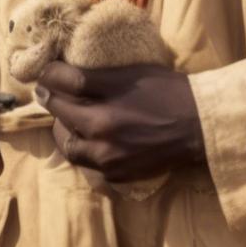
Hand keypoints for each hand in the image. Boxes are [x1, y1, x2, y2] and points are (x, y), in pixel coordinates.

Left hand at [35, 61, 205, 181]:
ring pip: (69, 146)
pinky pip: (88, 166)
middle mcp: (102, 132)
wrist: (200, 126)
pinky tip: (90, 140)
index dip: (49, 76)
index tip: (45, 73)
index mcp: (106, 102)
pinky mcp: (118, 176)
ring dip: (64, 131)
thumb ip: (93, 76)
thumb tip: (62, 70)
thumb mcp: (129, 73)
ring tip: (70, 120)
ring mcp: (109, 158)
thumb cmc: (167, 91)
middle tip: (51, 94)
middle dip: (52, 102)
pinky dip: (85, 152)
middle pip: (60, 115)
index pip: (63, 85)